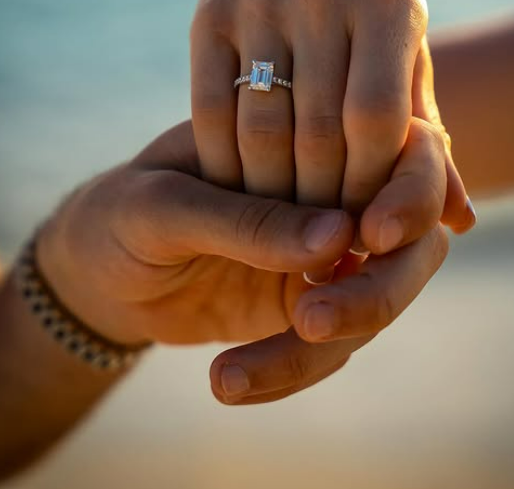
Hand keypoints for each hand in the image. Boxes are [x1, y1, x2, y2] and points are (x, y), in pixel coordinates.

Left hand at [37, 121, 447, 403]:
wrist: (101, 269)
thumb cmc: (123, 211)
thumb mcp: (164, 206)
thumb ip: (245, 219)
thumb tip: (340, 235)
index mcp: (307, 132)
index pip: (396, 144)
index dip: (413, 187)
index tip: (376, 236)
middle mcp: (332, 189)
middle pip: (411, 235)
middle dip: (379, 286)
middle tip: (313, 322)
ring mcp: (328, 251)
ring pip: (377, 297)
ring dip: (327, 340)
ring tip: (234, 373)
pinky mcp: (310, 301)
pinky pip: (330, 344)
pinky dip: (289, 370)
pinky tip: (228, 381)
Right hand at [191, 0, 474, 251]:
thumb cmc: (366, 12)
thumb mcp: (405, 54)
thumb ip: (426, 133)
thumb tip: (459, 220)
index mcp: (386, 2)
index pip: (375, 118)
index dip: (368, 183)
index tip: (365, 220)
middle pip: (318, 130)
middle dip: (321, 200)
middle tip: (322, 238)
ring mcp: (259, 1)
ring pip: (261, 127)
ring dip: (271, 194)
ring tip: (285, 223)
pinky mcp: (208, 15)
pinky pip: (210, 110)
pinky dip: (224, 165)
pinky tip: (238, 194)